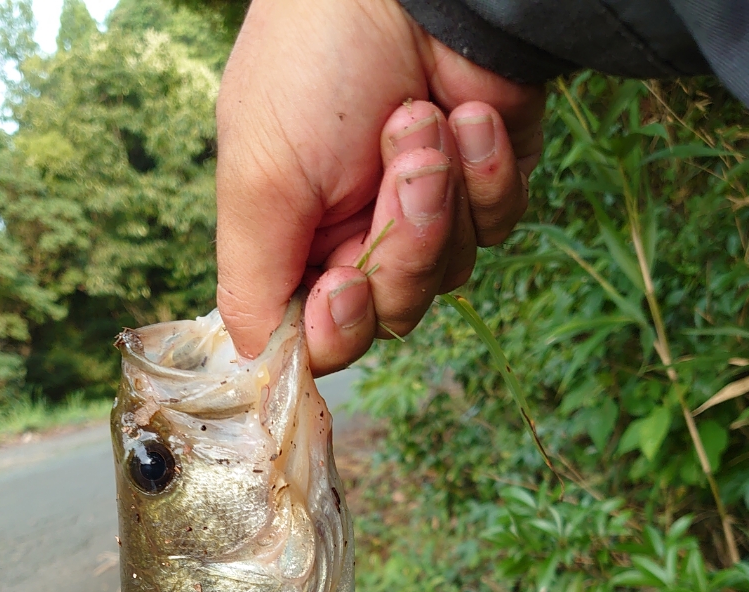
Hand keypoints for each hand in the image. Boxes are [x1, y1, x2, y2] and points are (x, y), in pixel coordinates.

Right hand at [216, 0, 544, 374]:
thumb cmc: (316, 65)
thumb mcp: (257, 184)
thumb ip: (250, 289)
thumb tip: (261, 369)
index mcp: (294, 244)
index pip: (318, 340)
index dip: (337, 327)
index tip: (342, 283)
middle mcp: (357, 237)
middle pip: (391, 314)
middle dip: (402, 243)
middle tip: (405, 162)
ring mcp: (426, 213)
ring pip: (448, 276)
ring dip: (442, 196)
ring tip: (424, 116)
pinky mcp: (486, 185)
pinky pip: (498, 228)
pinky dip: (487, 172)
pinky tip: (470, 114)